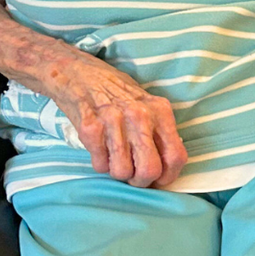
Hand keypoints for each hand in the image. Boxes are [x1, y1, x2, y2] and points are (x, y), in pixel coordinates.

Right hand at [53, 55, 187, 188]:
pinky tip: (100, 148)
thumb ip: (160, 131)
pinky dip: (100, 163)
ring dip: (118, 171)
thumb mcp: (147, 104)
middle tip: (134, 175)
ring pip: (122, 172)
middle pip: (149, 170)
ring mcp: (114, 122)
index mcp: (160, 111)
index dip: (168, 176)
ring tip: (114, 156)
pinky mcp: (90, 128)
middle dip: (141, 181)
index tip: (159, 179)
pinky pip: (100, 165)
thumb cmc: (115, 92)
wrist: (78, 74)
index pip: (176, 157)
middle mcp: (140, 116)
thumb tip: (169, 166)